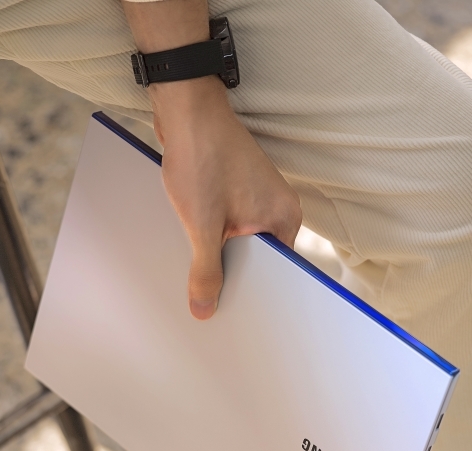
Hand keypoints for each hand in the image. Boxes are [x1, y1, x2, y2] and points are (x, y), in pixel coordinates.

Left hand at [122, 0, 301, 318]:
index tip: (241, 319)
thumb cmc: (202, 159)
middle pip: (261, 261)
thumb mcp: (203, 226)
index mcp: (284, 219)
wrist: (187, 109)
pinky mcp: (238, 190)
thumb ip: (206, 271)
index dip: (260, 297)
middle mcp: (278, 208)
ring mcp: (258, 198)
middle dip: (236, 280)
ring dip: (221, 258)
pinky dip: (213, 238)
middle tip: (212, 306)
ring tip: (198, 280)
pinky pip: (230, 226)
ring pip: (241, 243)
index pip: (282, 273)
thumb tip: (204, 310)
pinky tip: (193, 248)